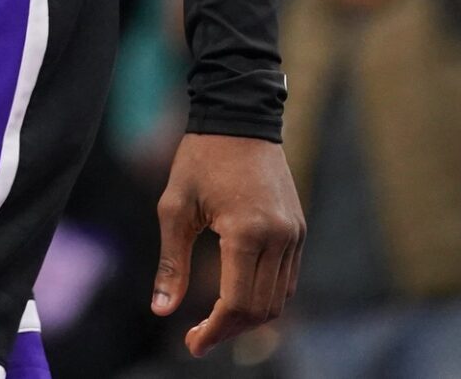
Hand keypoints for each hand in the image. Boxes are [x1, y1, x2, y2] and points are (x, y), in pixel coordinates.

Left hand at [153, 132, 303, 354]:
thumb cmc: (200, 158)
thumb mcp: (174, 206)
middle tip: (198, 338)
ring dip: (248, 318)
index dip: (215, 331)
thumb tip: (161, 310)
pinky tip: (236, 297)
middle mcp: (279, 237)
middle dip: (230, 331)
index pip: (237, 303)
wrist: (239, 117)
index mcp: (247, 231)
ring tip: (215, 322)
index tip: (192, 344)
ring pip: (279, 299)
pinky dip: (264, 297)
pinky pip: (287, 279)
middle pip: (261, 309)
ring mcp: (295, 234)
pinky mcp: (299, 229)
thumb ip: (170, 262)